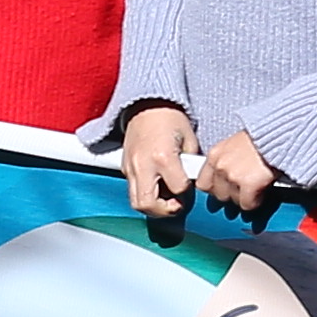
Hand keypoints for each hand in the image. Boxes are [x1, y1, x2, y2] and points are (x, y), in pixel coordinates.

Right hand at [117, 104, 195, 218]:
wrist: (148, 106)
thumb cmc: (170, 119)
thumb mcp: (189, 139)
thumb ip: (191, 163)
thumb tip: (192, 181)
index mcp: (163, 157)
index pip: (178, 189)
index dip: (187, 192)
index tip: (190, 189)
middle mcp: (143, 165)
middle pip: (147, 204)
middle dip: (164, 211)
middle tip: (176, 206)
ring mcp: (130, 168)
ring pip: (135, 202)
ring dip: (152, 207)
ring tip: (166, 200)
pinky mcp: (124, 168)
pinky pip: (132, 190)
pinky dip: (144, 195)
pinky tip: (156, 188)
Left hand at [195, 126, 280, 211]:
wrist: (282, 132)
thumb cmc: (264, 136)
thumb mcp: (237, 144)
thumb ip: (228, 160)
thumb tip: (226, 178)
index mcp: (215, 154)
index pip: (203, 183)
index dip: (216, 188)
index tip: (226, 188)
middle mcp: (220, 165)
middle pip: (218, 195)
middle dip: (231, 194)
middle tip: (244, 188)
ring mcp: (233, 176)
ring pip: (233, 201)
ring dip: (244, 197)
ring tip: (255, 188)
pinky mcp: (249, 184)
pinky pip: (248, 204)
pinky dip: (256, 202)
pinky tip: (263, 192)